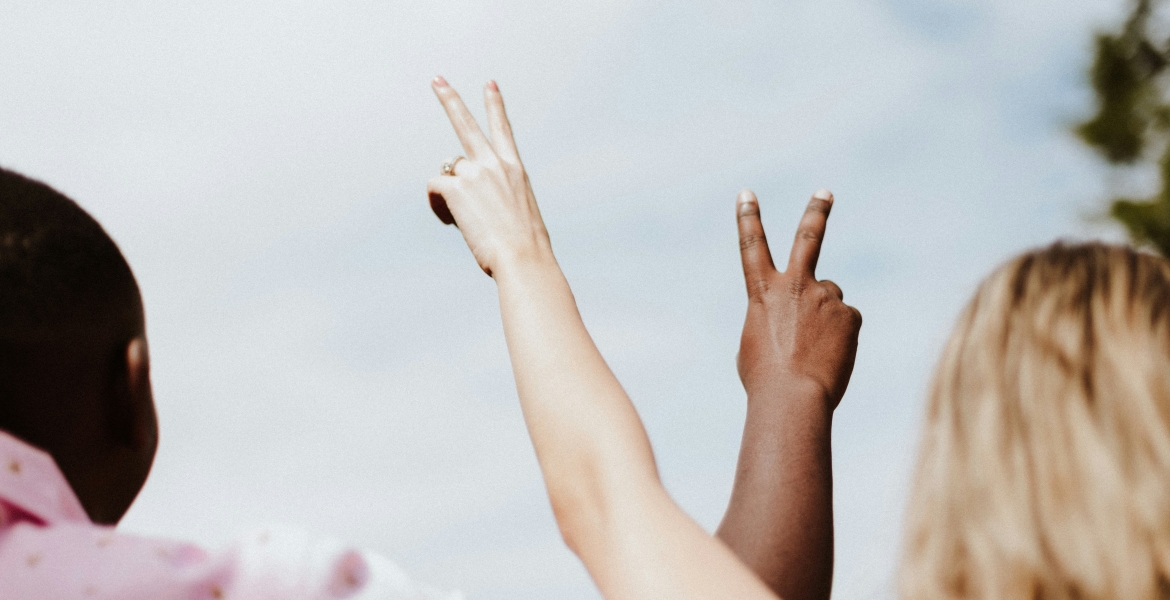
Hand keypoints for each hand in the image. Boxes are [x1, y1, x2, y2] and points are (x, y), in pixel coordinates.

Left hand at [427, 77, 551, 276]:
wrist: (524, 258)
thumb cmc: (526, 248)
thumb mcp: (520, 214)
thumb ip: (498, 199)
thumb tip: (471, 204)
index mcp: (515, 170)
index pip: (503, 129)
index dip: (495, 105)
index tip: (489, 84)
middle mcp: (495, 164)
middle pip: (467, 124)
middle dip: (450, 99)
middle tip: (436, 80)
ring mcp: (475, 173)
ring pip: (448, 171)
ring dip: (449, 192)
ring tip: (462, 218)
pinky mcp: (457, 187)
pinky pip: (435, 187)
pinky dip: (437, 204)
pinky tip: (450, 221)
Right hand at [735, 189, 860, 408]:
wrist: (792, 397)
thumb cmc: (765, 379)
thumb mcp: (755, 344)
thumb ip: (775, 318)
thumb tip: (801, 318)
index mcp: (763, 292)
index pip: (752, 245)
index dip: (748, 217)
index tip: (746, 193)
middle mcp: (795, 285)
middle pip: (808, 237)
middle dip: (816, 212)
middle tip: (825, 193)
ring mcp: (825, 297)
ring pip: (830, 300)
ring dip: (825, 319)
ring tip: (814, 350)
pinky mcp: (849, 313)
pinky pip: (847, 322)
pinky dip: (840, 339)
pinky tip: (830, 357)